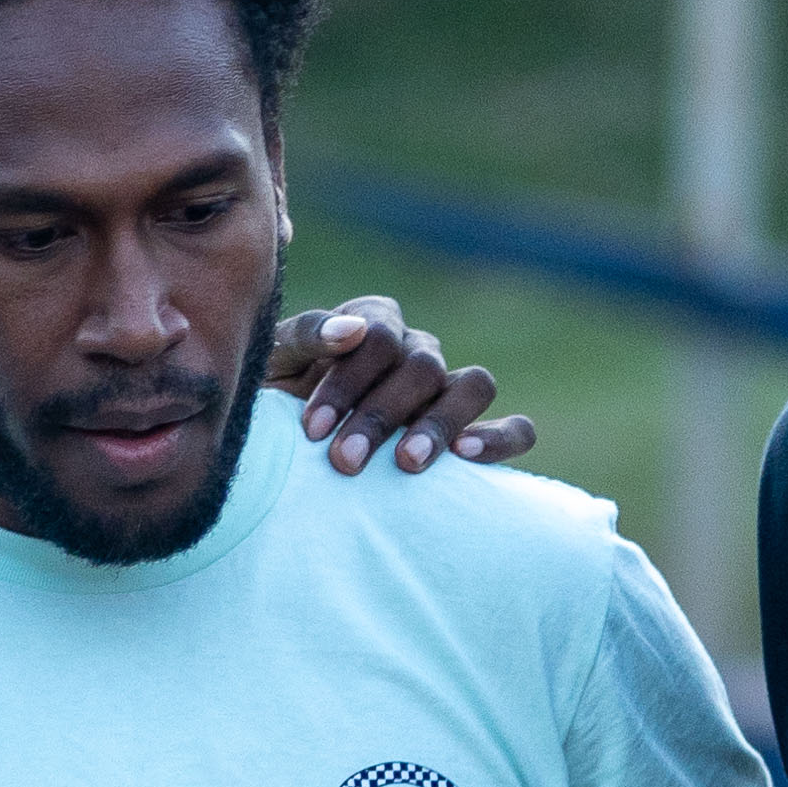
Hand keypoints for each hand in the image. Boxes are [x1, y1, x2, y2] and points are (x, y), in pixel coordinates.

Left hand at [265, 296, 539, 476]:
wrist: (281, 452)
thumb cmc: (273, 400)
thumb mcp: (272, 363)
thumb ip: (306, 337)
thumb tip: (352, 331)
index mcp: (372, 322)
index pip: (379, 337)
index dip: (348, 382)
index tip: (312, 430)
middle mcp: (417, 350)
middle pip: (423, 365)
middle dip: (381, 415)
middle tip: (344, 461)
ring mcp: (449, 390)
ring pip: (475, 385)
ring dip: (439, 424)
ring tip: (406, 464)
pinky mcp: (472, 432)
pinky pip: (515, 428)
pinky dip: (499, 438)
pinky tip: (465, 457)